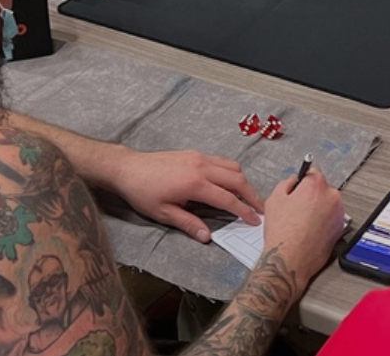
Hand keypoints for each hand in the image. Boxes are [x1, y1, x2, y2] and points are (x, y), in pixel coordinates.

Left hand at [102, 148, 264, 242]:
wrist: (129, 169)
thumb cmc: (143, 193)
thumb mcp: (163, 213)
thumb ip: (188, 223)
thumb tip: (207, 236)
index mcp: (195, 184)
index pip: (228, 199)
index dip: (244, 211)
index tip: (255, 220)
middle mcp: (201, 167)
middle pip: (237, 179)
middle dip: (252, 195)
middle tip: (260, 209)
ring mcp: (199, 157)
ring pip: (232, 167)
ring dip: (243, 182)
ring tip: (247, 197)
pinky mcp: (195, 154)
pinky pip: (222, 161)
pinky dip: (232, 172)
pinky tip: (229, 183)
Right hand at [261, 169, 345, 291]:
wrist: (290, 260)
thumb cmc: (283, 234)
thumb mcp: (274, 200)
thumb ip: (286, 183)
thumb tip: (293, 181)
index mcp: (316, 185)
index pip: (313, 173)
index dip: (302, 181)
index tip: (299, 186)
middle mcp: (332, 197)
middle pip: (322, 189)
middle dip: (311, 196)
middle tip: (296, 208)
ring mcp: (338, 214)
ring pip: (327, 204)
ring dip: (318, 209)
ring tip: (301, 222)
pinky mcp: (340, 229)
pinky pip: (331, 219)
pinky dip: (323, 222)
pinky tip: (309, 230)